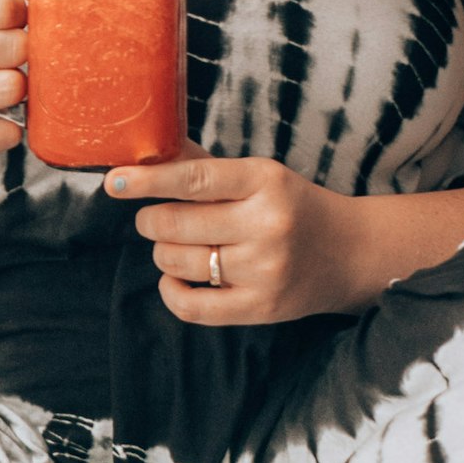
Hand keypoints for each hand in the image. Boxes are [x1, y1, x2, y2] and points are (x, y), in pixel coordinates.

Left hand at [105, 149, 348, 324]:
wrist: (349, 253)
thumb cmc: (292, 206)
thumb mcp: (259, 175)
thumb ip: (204, 167)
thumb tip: (145, 155)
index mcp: (264, 180)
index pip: (192, 178)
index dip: (146, 181)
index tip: (114, 182)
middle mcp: (266, 224)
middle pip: (175, 224)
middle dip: (150, 221)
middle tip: (154, 219)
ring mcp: (264, 269)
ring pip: (176, 262)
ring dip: (162, 252)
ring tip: (175, 245)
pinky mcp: (260, 307)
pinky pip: (191, 307)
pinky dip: (170, 291)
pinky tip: (175, 278)